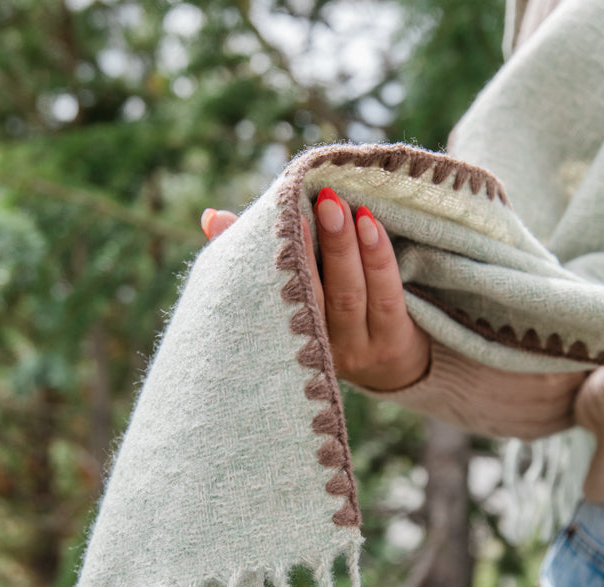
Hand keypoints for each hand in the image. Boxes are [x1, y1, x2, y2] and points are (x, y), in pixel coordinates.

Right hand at [201, 188, 430, 390]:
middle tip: (318, 200)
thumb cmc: (324, 315)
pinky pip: (385, 296)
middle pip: (316, 296)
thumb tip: (211, 216)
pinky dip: (377, 258)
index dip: (280, 263)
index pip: (280, 302)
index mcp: (288, 339)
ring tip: (340, 204)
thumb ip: (251, 258)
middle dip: (315, 248)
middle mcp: (320, 350)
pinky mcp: (392, 342)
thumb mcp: (285, 296)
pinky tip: (370, 225)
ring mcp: (358, 349)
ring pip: (350, 293)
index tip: (277, 223)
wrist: (387, 369)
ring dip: (347, 246)